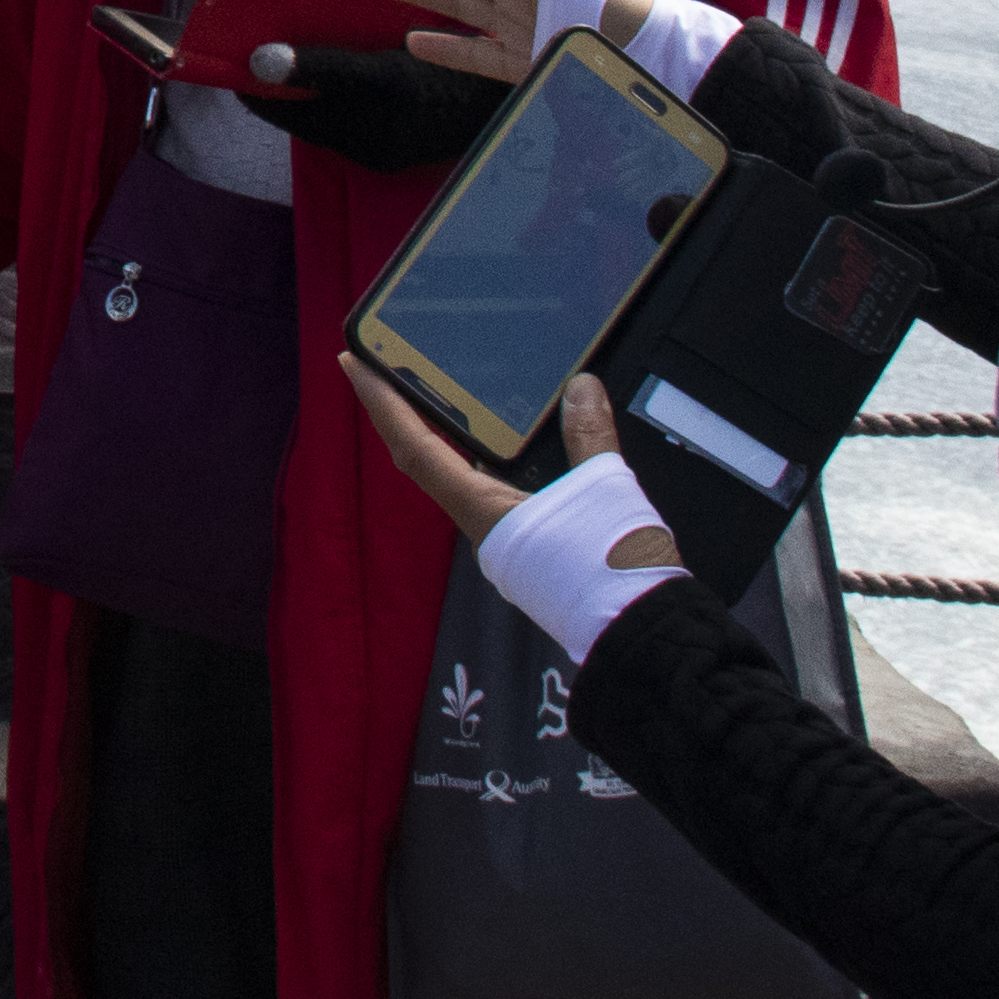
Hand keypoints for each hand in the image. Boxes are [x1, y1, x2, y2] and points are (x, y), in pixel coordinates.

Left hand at [233, 40, 505, 172]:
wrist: (522, 101)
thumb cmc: (451, 89)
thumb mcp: (381, 73)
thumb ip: (322, 68)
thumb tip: (258, 61)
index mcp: (353, 137)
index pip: (276, 111)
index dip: (250, 79)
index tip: (225, 43)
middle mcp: (364, 143)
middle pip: (301, 101)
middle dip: (281, 65)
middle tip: (259, 22)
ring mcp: (385, 134)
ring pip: (330, 95)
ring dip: (313, 62)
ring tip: (294, 22)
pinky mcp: (405, 123)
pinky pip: (359, 92)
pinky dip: (345, 67)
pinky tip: (346, 35)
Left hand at [343, 357, 654, 549]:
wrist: (644, 635)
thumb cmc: (616, 570)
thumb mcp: (605, 489)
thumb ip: (588, 435)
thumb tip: (581, 388)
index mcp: (483, 511)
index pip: (415, 448)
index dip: (383, 404)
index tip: (353, 363)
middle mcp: (482, 526)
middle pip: (427, 460)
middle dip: (406, 413)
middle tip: (391, 367)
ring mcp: (505, 539)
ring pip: (461, 476)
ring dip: (447, 435)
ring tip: (440, 390)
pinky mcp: (531, 547)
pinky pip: (494, 491)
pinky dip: (489, 458)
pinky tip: (509, 441)